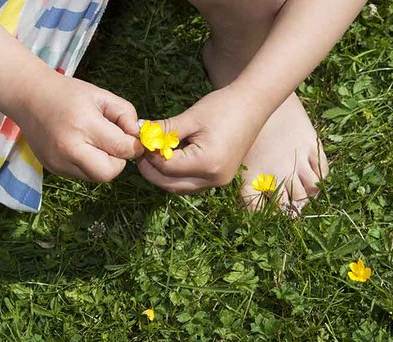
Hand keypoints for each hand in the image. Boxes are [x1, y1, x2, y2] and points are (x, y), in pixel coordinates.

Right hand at [14, 73, 143, 181]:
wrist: (28, 97)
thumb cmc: (67, 93)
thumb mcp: (101, 95)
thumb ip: (125, 114)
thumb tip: (137, 136)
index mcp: (84, 124)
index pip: (121, 149)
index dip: (133, 147)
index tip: (132, 140)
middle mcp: (69, 148)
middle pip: (108, 173)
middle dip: (118, 162)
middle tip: (113, 145)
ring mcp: (58, 161)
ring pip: (95, 177)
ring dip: (102, 164)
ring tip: (94, 143)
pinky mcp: (53, 169)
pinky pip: (81, 175)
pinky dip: (87, 165)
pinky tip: (80, 146)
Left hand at [137, 86, 268, 193]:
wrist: (254, 103)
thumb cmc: (224, 106)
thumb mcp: (190, 118)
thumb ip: (163, 129)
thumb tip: (139, 133)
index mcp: (206, 163)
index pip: (166, 168)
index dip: (148, 156)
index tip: (139, 142)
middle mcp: (213, 178)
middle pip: (170, 185)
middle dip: (151, 171)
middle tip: (140, 153)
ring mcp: (218, 181)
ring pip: (180, 187)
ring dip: (163, 175)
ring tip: (152, 155)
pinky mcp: (220, 177)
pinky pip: (191, 183)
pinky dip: (177, 175)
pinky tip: (169, 158)